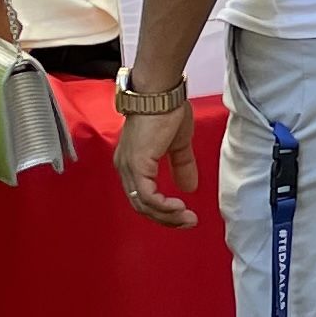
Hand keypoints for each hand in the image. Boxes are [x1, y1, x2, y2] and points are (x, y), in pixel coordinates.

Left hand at [113, 98, 201, 227]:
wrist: (162, 94)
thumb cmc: (167, 111)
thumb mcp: (178, 144)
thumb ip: (182, 166)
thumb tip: (189, 187)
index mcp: (132, 162)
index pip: (143, 196)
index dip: (163, 210)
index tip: (184, 215)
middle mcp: (125, 168)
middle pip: (141, 206)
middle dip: (166, 219)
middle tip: (188, 222)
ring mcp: (129, 168)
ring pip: (144, 205)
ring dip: (167, 216)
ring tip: (186, 218)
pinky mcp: (137, 166)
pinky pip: (148, 197)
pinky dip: (163, 207)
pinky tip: (179, 206)